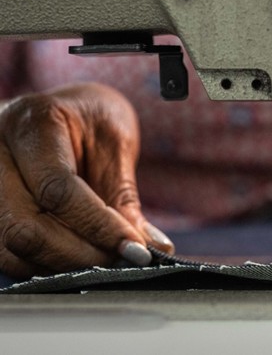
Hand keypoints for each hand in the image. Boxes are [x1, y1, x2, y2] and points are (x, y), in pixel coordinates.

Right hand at [0, 83, 173, 278]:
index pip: (58, 190)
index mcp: (32, 123)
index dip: (99, 227)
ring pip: (10, 247)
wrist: (61, 111)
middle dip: (80, 254)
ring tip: (103, 260)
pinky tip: (76, 258)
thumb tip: (153, 246)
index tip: (136, 249)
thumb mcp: (115, 144)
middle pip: (25, 226)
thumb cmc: (90, 122)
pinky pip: (4, 252)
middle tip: (121, 259)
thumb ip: (125, 197)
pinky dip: (44, 264)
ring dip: (62, 265)